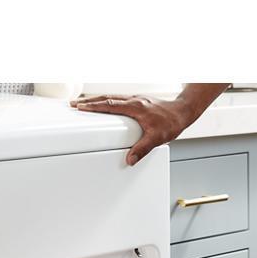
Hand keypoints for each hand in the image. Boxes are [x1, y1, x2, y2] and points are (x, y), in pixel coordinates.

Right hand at [71, 94, 190, 164]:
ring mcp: (135, 99)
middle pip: (106, 98)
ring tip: (82, 103)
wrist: (182, 112)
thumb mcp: (157, 138)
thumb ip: (142, 149)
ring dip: (96, 100)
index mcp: (136, 107)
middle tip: (74, 104)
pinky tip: (102, 104)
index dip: (94, 107)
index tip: (81, 107)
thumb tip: (130, 160)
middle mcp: (134, 100)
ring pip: (111, 97)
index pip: (110, 105)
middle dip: (89, 101)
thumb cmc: (171, 123)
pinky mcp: (137, 101)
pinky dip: (106, 100)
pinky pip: (117, 99)